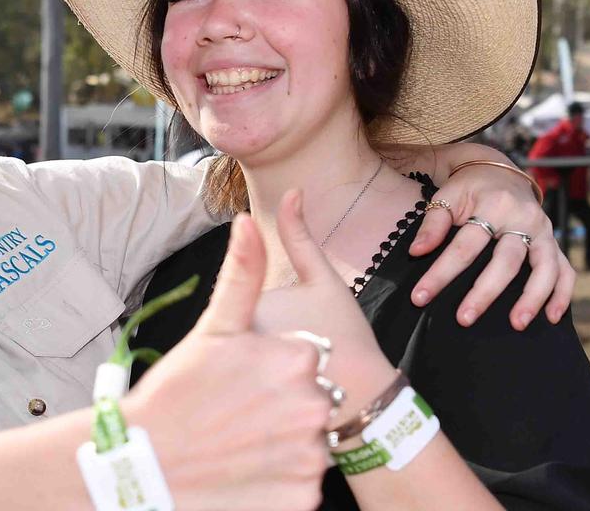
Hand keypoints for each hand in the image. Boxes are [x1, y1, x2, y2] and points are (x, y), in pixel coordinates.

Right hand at [127, 210, 332, 510]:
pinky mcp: (303, 499)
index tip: (239, 384)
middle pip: (312, 402)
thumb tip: (247, 219)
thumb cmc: (176, 394)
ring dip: (283, 445)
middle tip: (237, 416)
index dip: (272, 370)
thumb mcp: (214, 330)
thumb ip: (243, 274)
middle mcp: (314, 407)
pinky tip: (248, 475)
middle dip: (282, 407)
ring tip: (240, 445)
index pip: (306, 361)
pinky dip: (281, 483)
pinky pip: (303, 486)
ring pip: (310, 444)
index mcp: (299, 360)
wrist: (146, 468)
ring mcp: (310, 458)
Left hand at [251, 190, 395, 421]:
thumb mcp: (324, 280)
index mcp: (252, 305)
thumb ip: (300, 237)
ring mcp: (237, 373)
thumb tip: (292, 191)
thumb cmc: (346, 334)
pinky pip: (230, 380)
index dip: (268, 310)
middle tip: (295, 349)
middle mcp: (238, 340)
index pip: (236, 296)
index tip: (299, 325)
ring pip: (229, 352)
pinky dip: (245, 382)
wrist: (361, 398)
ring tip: (289, 368)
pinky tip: (274, 387)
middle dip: (251, 332)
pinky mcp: (240, 399)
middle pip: (230, 324)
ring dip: (246, 357)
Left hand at [409, 165, 574, 329]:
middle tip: (464, 319)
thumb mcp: (447, 196)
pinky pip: (565, 271)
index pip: (465, 246)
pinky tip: (552, 319)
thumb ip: (433, 224)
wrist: (499, 173)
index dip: (441, 273)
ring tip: (517, 325)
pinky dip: (562, 295)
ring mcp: (544, 232)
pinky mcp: (553, 243)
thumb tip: (417, 252)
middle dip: (484, 293)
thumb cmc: (468, 189)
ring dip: (532, 298)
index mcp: (493, 205)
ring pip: (544, 268)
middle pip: (506, 261)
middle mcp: (523, 218)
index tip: (420, 297)